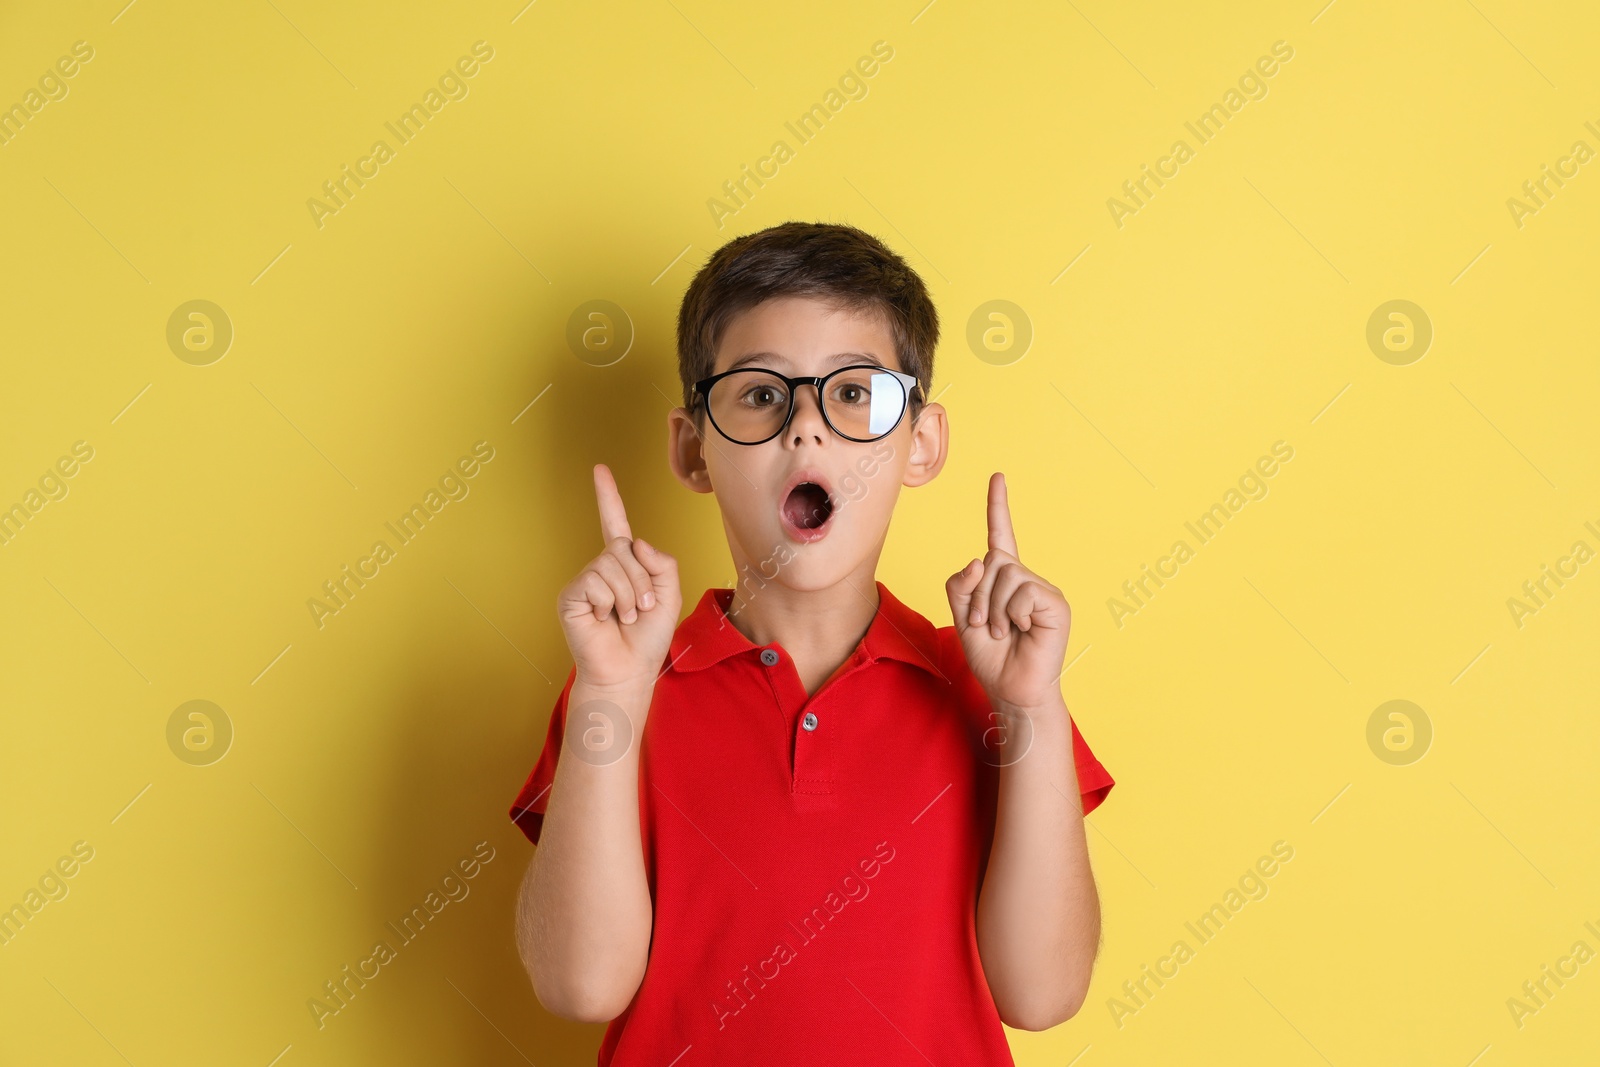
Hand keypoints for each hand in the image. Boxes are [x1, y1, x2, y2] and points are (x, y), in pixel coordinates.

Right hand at [557, 464, 681, 691]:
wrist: (628, 670)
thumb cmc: (647, 638)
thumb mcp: (669, 596)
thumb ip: (662, 563)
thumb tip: (633, 543)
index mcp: (626, 565)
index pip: (616, 525)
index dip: (608, 497)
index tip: (600, 470)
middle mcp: (602, 568)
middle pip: (625, 548)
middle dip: (642, 581)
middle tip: (640, 610)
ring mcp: (585, 581)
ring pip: (612, 564)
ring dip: (629, 595)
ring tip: (624, 618)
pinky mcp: (571, 595)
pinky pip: (596, 581)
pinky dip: (610, 602)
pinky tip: (604, 619)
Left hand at [945, 472, 1071, 711]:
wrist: (1012, 690)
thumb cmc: (991, 657)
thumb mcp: (962, 619)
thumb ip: (960, 586)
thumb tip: (977, 560)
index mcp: (1004, 580)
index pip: (1001, 536)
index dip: (998, 507)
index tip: (998, 477)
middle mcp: (1026, 579)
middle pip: (992, 561)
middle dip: (978, 596)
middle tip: (985, 626)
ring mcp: (1043, 591)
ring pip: (1006, 574)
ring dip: (993, 608)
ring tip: (1003, 632)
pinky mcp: (1056, 604)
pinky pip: (1023, 591)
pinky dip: (1012, 613)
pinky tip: (1022, 630)